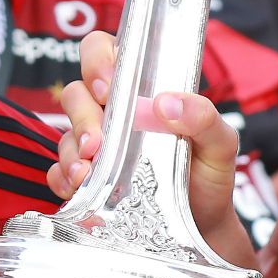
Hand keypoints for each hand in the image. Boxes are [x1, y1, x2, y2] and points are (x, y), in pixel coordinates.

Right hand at [53, 32, 251, 260]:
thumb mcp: (220, 143)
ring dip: (72, 152)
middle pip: (76, 93)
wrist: (203, 226)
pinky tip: (77, 189)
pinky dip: (62, 179)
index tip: (108, 88)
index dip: (97, 61)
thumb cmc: (209, 174)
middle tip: (97, 143)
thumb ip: (204, 116)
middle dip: (82, 116)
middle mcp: (114, 113)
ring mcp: (97, 146)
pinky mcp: (87, 179)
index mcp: (142, 90)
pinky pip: (58, 171)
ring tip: (87, 174)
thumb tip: (166, 103)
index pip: (104, 52)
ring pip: (66, 134)